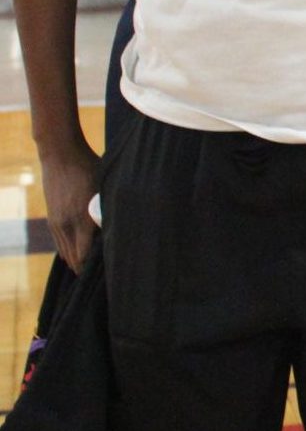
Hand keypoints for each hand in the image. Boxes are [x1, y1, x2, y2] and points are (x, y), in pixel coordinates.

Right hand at [39, 138, 99, 272]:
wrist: (61, 154)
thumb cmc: (90, 167)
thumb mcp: (106, 187)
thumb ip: (111, 208)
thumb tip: (129, 224)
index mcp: (82, 219)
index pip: (86, 255)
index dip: (96, 267)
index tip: (112, 272)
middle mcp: (66, 224)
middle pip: (75, 259)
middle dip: (87, 269)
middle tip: (106, 275)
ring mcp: (56, 222)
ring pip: (65, 253)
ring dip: (78, 261)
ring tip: (94, 269)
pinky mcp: (51, 218)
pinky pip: (60, 243)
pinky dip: (70, 251)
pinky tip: (81, 254)